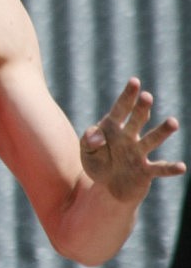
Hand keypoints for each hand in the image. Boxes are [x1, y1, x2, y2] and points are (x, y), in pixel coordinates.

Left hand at [81, 77, 185, 202]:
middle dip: (141, 108)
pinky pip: (159, 169)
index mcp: (112, 128)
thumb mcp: (86, 151)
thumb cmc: (97, 163)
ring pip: (151, 140)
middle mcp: (128, 137)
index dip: (127, 96)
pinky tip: (181, 167)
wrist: (107, 187)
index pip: (120, 109)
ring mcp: (138, 154)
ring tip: (173, 122)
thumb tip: (97, 137)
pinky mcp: (145, 171)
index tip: (134, 81)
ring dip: (161, 132)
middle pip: (137, 120)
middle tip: (147, 96)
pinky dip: (170, 168)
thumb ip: (88, 140)